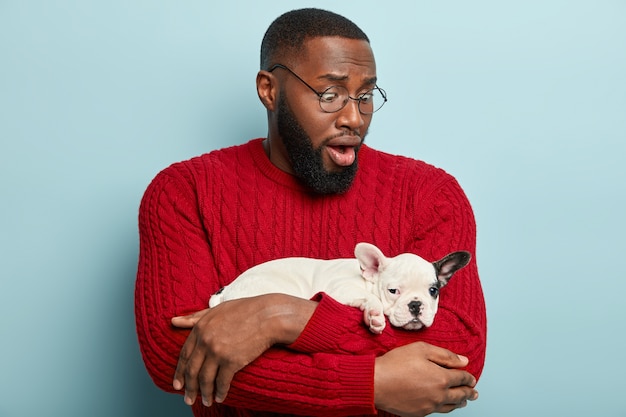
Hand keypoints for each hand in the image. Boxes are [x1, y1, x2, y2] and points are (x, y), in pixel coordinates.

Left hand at [171, 294, 315, 406]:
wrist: (268, 315)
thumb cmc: (245, 310)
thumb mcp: (216, 310)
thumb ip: (194, 317)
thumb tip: (173, 321)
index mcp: (200, 328)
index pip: (184, 355)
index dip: (179, 372)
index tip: (178, 384)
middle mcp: (206, 341)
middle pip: (192, 371)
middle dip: (189, 388)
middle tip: (188, 399)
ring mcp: (218, 352)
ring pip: (205, 380)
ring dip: (204, 394)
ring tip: (206, 402)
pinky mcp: (232, 361)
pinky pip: (222, 382)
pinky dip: (220, 392)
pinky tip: (220, 397)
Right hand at [374, 342, 477, 416]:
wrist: (376, 383)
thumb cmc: (396, 363)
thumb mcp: (421, 349)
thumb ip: (445, 355)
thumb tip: (464, 361)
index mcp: (442, 378)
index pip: (462, 378)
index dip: (468, 377)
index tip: (471, 378)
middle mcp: (439, 395)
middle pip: (460, 395)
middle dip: (469, 393)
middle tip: (474, 392)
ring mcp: (429, 406)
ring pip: (450, 406)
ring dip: (460, 403)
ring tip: (464, 401)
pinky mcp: (420, 413)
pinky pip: (438, 411)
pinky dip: (445, 408)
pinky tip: (444, 405)